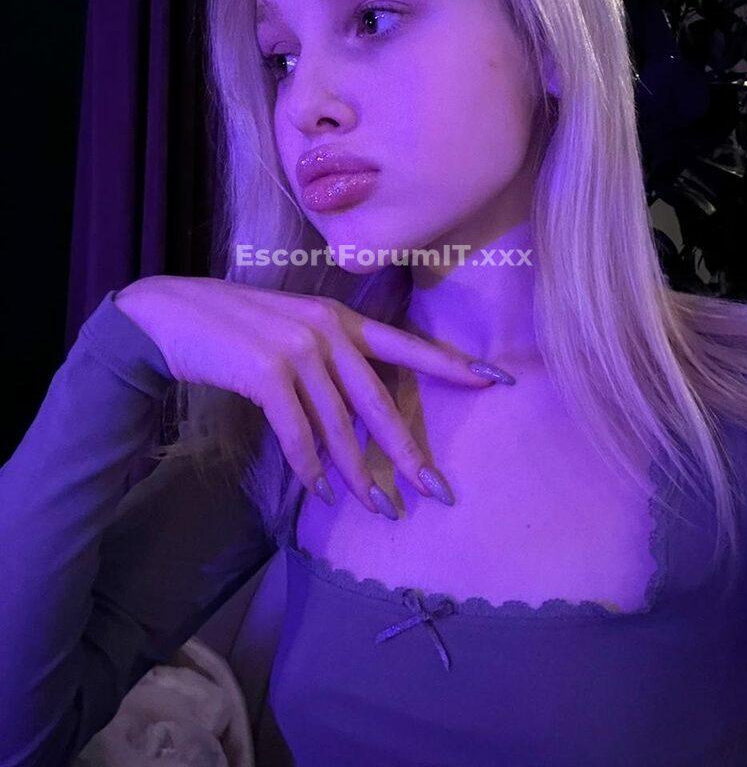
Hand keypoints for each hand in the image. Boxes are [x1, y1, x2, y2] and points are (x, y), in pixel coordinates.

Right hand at [114, 275, 496, 516]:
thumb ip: (329, 359)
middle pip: (380, 402)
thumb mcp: (291, 331)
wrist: (172, 315)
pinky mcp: (268, 372)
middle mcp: (327, 329)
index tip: (496, 381)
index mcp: (340, 317)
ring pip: (341, 427)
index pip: (407, 345)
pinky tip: (320, 491)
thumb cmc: (234, 328)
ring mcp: (298, 348)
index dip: (452, 364)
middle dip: (408, 452)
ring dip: (359, 475)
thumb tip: (357, 416)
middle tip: (435, 492)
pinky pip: (299, 433)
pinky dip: (311, 467)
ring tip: (379, 509)